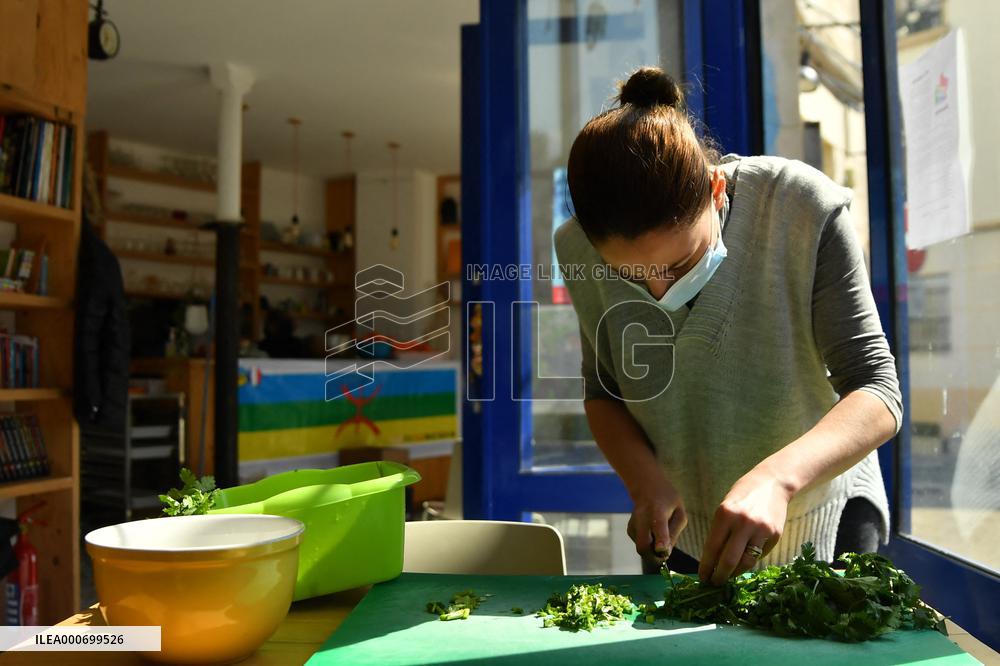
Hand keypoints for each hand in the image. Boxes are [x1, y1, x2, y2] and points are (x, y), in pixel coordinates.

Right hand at [626, 476, 686, 564]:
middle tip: (664, 555)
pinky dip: (648, 544)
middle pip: (643, 545)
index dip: (660, 540)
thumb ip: (674, 532)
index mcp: (658, 511)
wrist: (647, 487)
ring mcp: (633, 523)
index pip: (658, 526)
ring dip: (652, 549)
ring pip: (640, 547)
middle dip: (654, 557)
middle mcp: (642, 517)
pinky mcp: (630, 529)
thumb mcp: (679, 512)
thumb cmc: (668, 500)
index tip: (662, 551)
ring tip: (660, 534)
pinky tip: (653, 532)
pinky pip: (640, 544)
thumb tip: (665, 552)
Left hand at [698, 463, 792, 585]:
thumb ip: (720, 531)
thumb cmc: (743, 496)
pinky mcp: (774, 535)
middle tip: (714, 583)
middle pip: (729, 560)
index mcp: (725, 514)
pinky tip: (742, 564)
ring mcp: (760, 530)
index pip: (712, 548)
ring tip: (727, 576)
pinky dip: (749, 562)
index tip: (702, 577)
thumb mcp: (725, 508)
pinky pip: (759, 555)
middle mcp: (742, 523)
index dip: (706, 566)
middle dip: (719, 576)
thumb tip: (712, 560)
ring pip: (746, 562)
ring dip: (734, 573)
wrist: (773, 483)